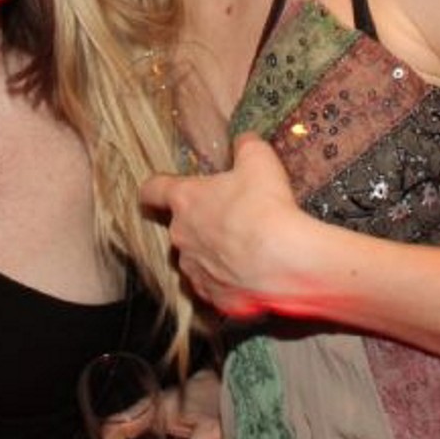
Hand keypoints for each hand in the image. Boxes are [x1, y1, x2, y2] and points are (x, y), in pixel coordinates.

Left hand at [139, 133, 306, 321]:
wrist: (286, 261)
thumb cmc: (266, 206)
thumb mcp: (259, 161)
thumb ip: (247, 147)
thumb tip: (245, 141)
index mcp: (186, 201)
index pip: (153, 190)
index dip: (154, 188)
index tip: (157, 190)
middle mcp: (181, 237)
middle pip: (180, 227)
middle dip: (201, 223)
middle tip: (232, 219)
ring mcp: (195, 270)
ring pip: (196, 260)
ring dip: (214, 255)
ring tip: (246, 251)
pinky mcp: (214, 297)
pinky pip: (216, 288)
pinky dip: (230, 282)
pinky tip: (252, 276)